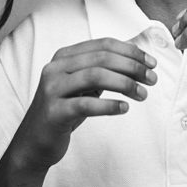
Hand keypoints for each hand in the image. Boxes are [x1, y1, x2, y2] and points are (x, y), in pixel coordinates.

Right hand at [10, 38, 156, 171]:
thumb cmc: (64, 111)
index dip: (131, 51)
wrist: (34, 142)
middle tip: (152, 79)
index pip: (103, 44)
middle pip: (102, 58)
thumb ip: (102, 71)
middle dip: (132, 67)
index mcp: (65, 56)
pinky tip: (124, 109)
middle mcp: (56, 68)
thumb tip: (138, 63)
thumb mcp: (82, 86)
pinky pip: (86, 104)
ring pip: (95, 76)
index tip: (151, 63)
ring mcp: (53, 89)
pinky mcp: (54, 112)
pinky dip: (109, 105)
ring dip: (125, 84)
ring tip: (142, 94)